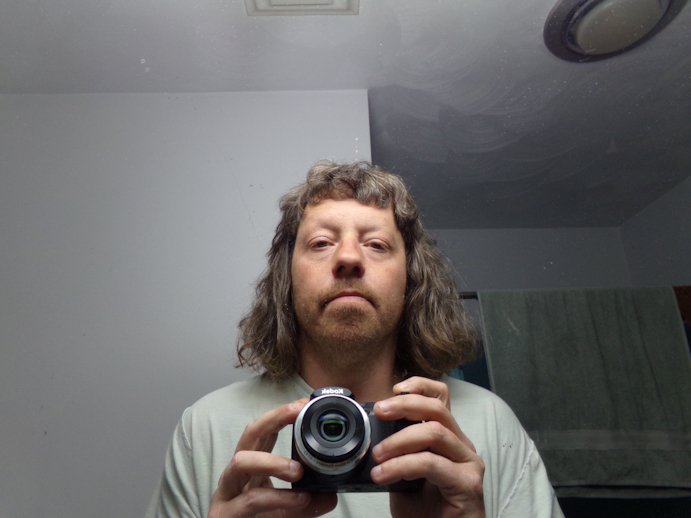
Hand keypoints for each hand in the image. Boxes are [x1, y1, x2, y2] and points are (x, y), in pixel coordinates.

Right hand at [208, 399, 336, 517]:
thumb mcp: (286, 511)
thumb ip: (307, 502)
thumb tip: (331, 494)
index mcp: (250, 469)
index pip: (264, 432)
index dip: (281, 414)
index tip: (304, 404)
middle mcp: (235, 475)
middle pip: (249, 434)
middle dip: (273, 418)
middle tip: (298, 413)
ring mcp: (226, 493)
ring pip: (241, 461)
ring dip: (273, 461)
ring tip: (298, 470)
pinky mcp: (224, 514)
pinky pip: (251, 499)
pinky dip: (278, 497)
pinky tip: (299, 499)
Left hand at [370, 377, 484, 517]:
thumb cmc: (425, 511)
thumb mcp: (405, 471)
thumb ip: (397, 450)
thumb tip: (370, 431)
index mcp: (448, 437)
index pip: (441, 397)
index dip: (419, 385)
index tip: (393, 389)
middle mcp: (462, 446)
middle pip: (437, 408)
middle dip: (403, 405)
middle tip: (378, 412)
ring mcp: (468, 464)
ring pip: (435, 432)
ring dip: (399, 440)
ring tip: (377, 456)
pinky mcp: (468, 484)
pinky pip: (432, 463)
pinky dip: (403, 465)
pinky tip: (384, 475)